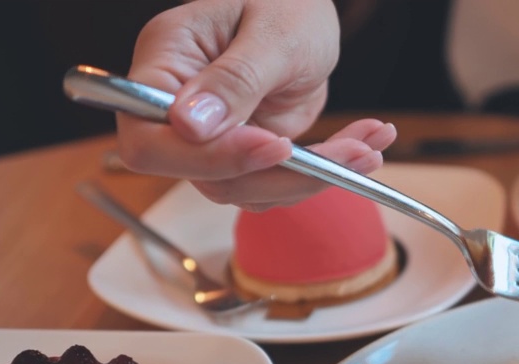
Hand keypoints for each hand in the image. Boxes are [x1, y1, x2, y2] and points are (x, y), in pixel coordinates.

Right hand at [116, 0, 396, 210]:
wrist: (306, 8)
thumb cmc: (288, 0)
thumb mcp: (275, 32)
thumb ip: (236, 79)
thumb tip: (188, 125)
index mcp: (166, 60)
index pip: (150, 138)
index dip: (206, 156)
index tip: (272, 144)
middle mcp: (179, 106)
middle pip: (205, 176)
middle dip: (281, 174)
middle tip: (349, 155)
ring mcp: (213, 135)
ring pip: (247, 189)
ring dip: (313, 178)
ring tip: (368, 148)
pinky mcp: (248, 151)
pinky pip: (277, 183)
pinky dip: (323, 173)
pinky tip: (364, 147)